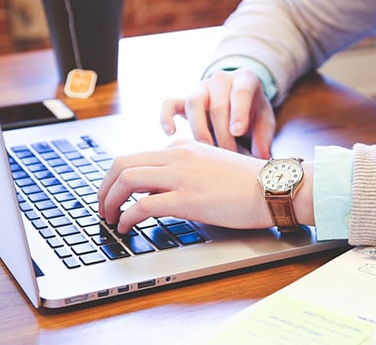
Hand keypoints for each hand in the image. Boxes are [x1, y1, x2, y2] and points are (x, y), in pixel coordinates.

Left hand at [98, 139, 273, 233]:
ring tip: (109, 219)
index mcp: (182, 148)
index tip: (114, 195)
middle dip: (104, 187)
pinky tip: (126, 228)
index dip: (117, 179)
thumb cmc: (248, 183)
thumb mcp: (210, 167)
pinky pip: (143, 205)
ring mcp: (181, 176)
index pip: (136, 158)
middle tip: (102, 207)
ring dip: (109, 201)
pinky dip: (127, 217)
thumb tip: (158, 192)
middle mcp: (177, 156)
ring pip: (126, 180)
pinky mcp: (187, 198)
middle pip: (122, 163)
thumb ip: (184, 173)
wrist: (274, 187)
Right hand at [160, 69, 274, 158]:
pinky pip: (169, 104)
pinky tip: (171, 133)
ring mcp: (200, 89)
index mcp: (245, 79)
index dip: (238, 112)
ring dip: (200, 129)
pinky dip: (166, 117)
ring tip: (207, 150)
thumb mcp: (265, 120)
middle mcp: (221, 80)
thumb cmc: (253, 111)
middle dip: (223, 134)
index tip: (237, 132)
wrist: (238, 98)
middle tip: (229, 155)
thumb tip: (262, 158)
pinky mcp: (184, 100)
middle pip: (217, 105)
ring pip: (194, 103)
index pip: (240, 92)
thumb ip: (264, 137)